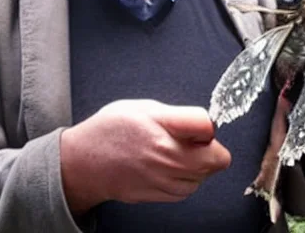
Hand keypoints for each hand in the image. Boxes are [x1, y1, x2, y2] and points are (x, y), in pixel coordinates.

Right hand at [60, 99, 230, 213]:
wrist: (86, 162)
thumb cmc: (110, 130)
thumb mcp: (144, 107)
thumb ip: (178, 115)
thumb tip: (206, 124)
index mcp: (162, 130)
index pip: (208, 126)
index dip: (205, 123)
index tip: (194, 123)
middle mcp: (167, 159)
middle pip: (218, 158)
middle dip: (209, 147)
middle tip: (189, 139)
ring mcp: (166, 181)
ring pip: (205, 175)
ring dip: (198, 164)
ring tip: (172, 151)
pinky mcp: (163, 196)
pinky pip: (190, 188)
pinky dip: (185, 177)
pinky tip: (165, 164)